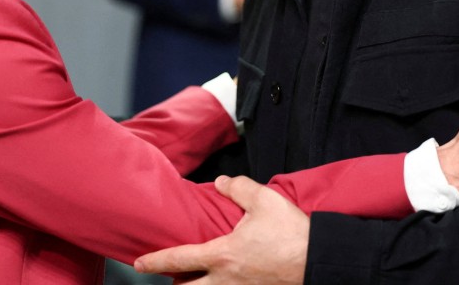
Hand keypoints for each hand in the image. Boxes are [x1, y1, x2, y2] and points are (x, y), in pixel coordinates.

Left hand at [135, 175, 307, 284]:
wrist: (319, 261)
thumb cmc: (291, 233)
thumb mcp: (264, 200)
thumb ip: (238, 188)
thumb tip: (221, 183)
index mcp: (223, 255)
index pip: (179, 260)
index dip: (155, 262)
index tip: (139, 264)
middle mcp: (226, 281)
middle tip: (172, 277)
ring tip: (197, 280)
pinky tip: (229, 281)